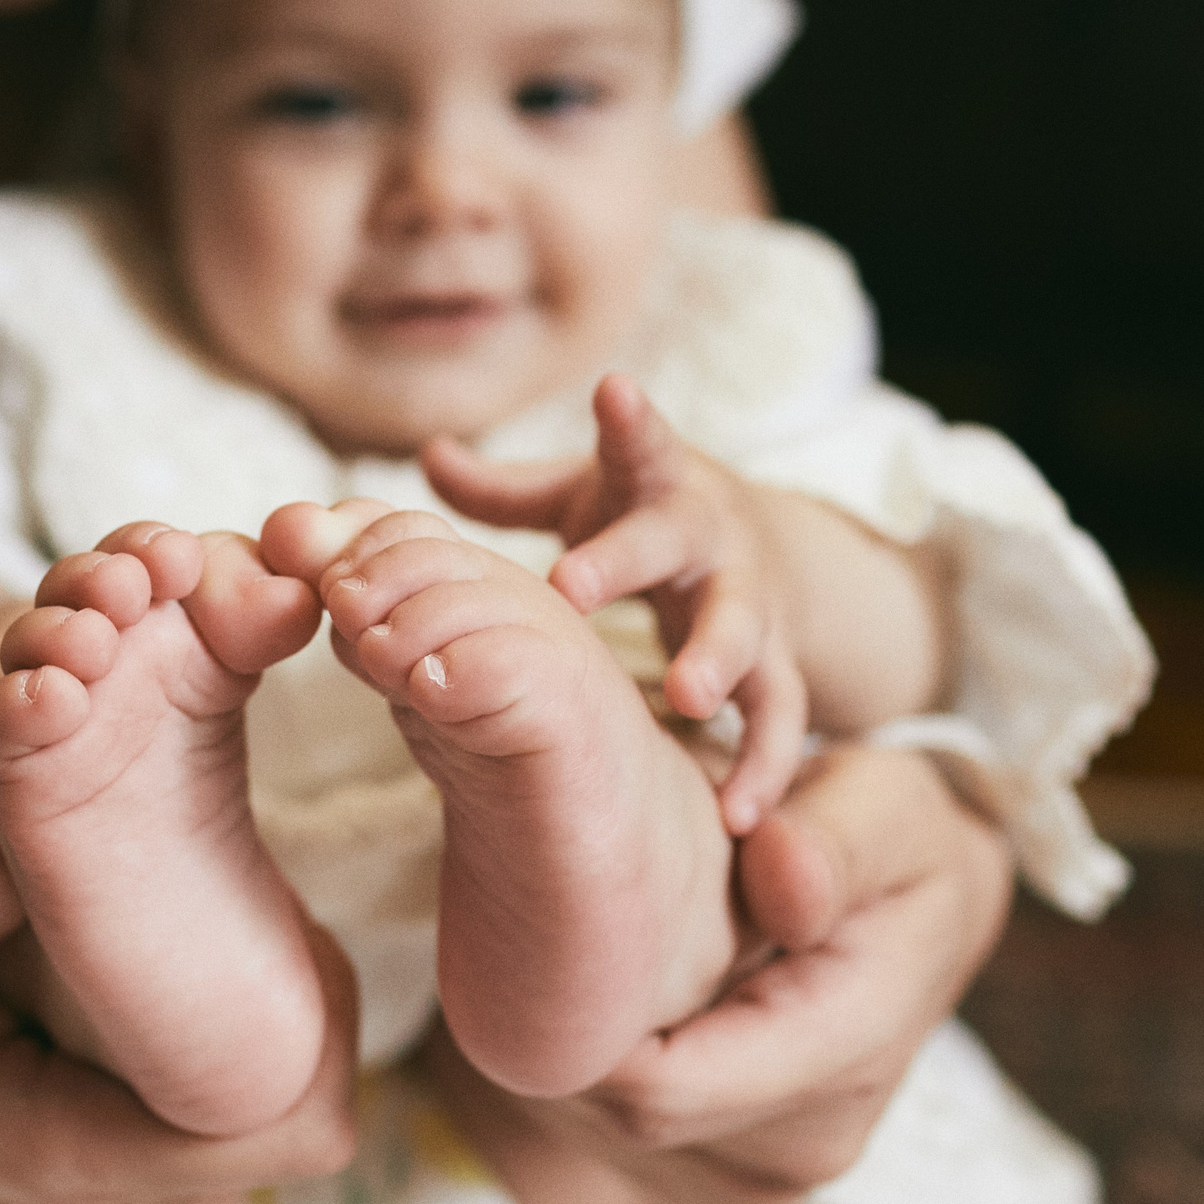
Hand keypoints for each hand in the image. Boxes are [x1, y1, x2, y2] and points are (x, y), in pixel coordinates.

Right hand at [0, 770, 361, 1203]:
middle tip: (258, 869)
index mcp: (82, 1162)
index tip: (277, 905)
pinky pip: (252, 1101)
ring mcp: (163, 1198)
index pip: (293, 1121)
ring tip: (238, 886)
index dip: (320, 1008)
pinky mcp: (165, 1169)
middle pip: (314, 1102)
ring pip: (296, 1097)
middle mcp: (145, 1203)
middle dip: (306, 983)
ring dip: (283, 997)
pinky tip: (211, 932)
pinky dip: (248, 1022)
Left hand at [423, 373, 807, 831]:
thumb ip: (507, 490)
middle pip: (672, 541)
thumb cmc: (644, 517)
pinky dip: (760, 763)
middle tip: (571, 586)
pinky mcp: (778, 664)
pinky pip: (777, 716)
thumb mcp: (586, 494)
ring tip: (685, 701)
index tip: (610, 390)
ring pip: (744, 630)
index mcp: (659, 484)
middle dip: (625, 561)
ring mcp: (750, 601)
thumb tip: (425, 455)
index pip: (642, 444)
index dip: (628, 418)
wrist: (768, 553)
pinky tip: (736, 813)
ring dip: (717, 662)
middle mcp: (708, 536)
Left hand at [561, 745, 1010, 1203]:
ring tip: (550, 958)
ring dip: (565, 1053)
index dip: (577, 1025)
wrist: (920, 921)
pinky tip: (589, 997)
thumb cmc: (893, 845)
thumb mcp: (887, 807)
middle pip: (622, 1111)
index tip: (525, 935)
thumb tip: (779, 870)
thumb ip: (834, 839)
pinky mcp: (722, 1176)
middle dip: (559, 1031)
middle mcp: (803, 1146)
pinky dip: (585, 1069)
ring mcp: (760, 1176)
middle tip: (516, 932)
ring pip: (604, 1131)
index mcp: (844, 1056)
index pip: (665, 1084)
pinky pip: (615, 1138)